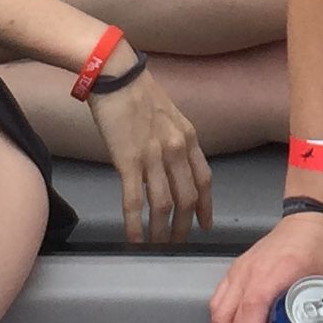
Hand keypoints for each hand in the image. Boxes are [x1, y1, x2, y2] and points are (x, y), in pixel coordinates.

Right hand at [84, 62, 213, 246]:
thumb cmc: (137, 92)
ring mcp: (153, 156)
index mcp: (188, 138)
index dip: (206, 206)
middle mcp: (176, 150)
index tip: (206, 225)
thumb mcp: (169, 115)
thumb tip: (170, 165)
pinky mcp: (128, 161)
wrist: (115, 75)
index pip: (204, 180)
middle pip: (187, 198)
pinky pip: (135, 200)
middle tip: (179, 245)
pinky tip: (134, 239)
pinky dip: (136, 224)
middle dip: (185, 226)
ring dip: (162, 231)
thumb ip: (174, 140)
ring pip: (163, 205)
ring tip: (158, 247)